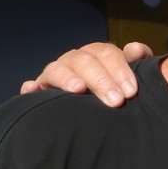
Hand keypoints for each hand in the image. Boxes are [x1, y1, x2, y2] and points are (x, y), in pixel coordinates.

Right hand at [20, 40, 152, 104]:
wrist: (96, 119)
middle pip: (84, 61)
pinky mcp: (39, 92)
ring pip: (57, 68)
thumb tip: (135, 48)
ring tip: (79, 89)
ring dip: (67, 77)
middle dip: (101, 79)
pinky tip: (33, 90)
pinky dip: (31, 87)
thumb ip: (136, 64)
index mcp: (96, 56)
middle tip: (116, 101)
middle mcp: (75, 62)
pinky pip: (31, 87)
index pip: (106, 53)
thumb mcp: (129, 81)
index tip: (131, 91)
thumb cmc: (117, 95)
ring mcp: (55, 76)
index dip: (119, 68)